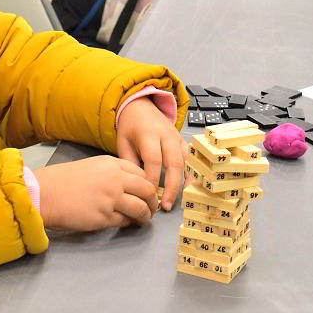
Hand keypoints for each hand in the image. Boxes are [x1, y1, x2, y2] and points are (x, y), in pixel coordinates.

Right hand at [32, 156, 156, 230]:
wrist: (44, 193)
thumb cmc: (63, 180)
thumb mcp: (91, 166)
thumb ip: (112, 173)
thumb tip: (130, 186)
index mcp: (112, 164)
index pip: (141, 173)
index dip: (148, 185)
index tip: (149, 193)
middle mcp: (115, 179)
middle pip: (147, 190)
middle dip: (153, 201)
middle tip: (152, 208)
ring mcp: (111, 198)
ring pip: (140, 208)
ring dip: (145, 216)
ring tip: (144, 220)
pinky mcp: (104, 217)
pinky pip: (125, 221)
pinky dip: (129, 223)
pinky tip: (127, 224)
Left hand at [116, 97, 186, 211]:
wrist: (141, 106)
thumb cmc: (130, 127)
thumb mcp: (123, 143)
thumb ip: (130, 163)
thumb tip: (138, 187)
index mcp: (148, 134)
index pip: (153, 160)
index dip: (152, 180)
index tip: (148, 196)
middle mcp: (167, 135)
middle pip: (174, 163)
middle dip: (171, 187)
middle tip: (166, 205)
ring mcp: (177, 138)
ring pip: (185, 162)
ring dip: (182, 183)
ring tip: (178, 200)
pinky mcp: (183, 141)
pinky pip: (190, 159)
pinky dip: (190, 174)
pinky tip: (188, 188)